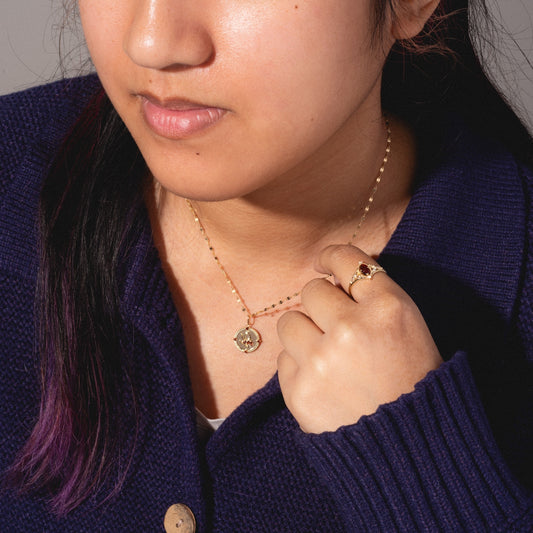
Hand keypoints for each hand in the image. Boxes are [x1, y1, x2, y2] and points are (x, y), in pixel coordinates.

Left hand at [277, 244, 441, 432]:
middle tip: (337, 325)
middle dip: (322, 303)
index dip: (332, 257)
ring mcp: (321, 361)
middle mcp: (351, 329)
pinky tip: (323, 381)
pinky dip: (299, 365)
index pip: (346, 260)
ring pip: (289, 321)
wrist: (411, 450)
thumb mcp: (411, 327)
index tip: (325, 263)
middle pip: (312, 290)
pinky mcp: (299, 390)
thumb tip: (332, 277)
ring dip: (305, 332)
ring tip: (327, 355)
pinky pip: (283, 358)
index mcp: (388, 309)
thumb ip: (375, 296)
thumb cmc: (414, 382)